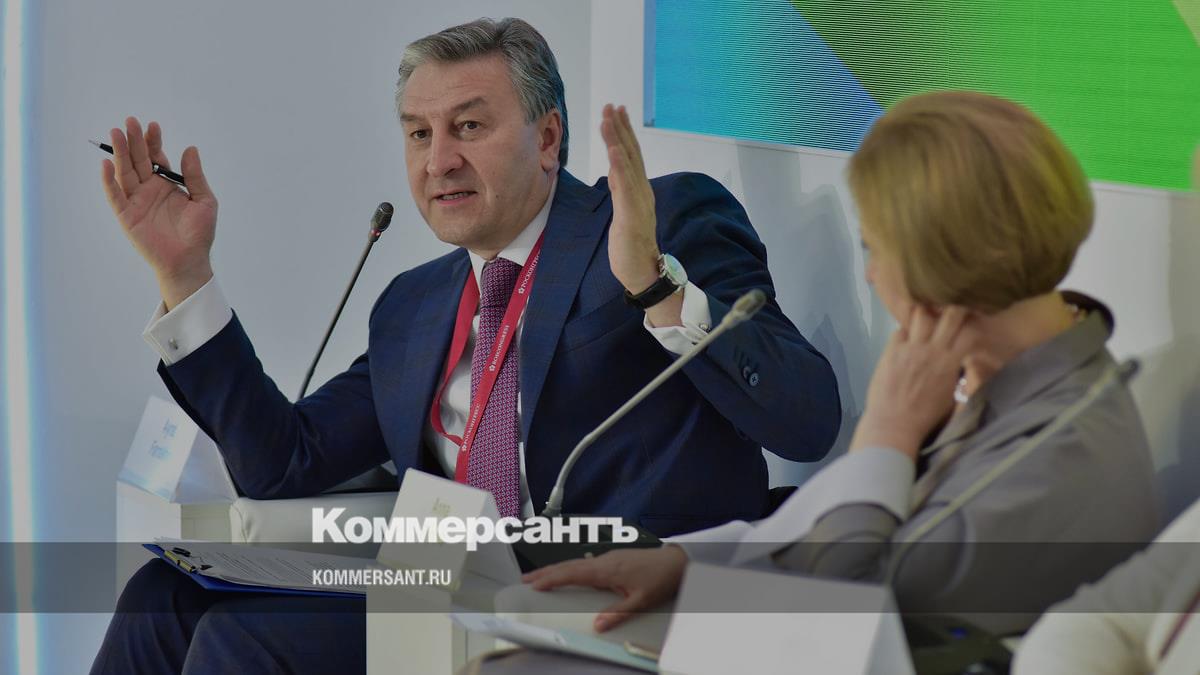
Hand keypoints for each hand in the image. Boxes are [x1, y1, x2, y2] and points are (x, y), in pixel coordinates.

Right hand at [101, 117, 217, 309]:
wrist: (189, 261)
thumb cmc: (199, 233)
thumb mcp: (204, 200)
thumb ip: (194, 176)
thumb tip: (190, 148)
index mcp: (166, 184)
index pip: (156, 157)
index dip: (153, 141)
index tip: (153, 126)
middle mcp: (149, 189)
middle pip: (137, 160)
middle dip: (133, 141)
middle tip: (130, 121)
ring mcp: (136, 201)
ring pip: (125, 172)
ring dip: (119, 153)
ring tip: (116, 133)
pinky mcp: (126, 215)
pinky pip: (115, 196)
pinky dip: (109, 181)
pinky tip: (107, 164)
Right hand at [522, 546, 687, 631]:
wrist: (675, 561)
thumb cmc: (660, 579)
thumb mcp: (641, 601)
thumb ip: (618, 613)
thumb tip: (597, 626)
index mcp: (607, 570)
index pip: (573, 573)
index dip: (552, 578)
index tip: (534, 584)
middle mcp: (604, 561)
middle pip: (569, 566)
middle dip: (546, 572)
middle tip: (525, 579)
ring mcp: (607, 558)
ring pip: (576, 563)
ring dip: (556, 570)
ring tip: (539, 577)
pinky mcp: (612, 558)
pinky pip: (585, 563)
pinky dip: (570, 568)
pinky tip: (566, 574)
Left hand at [601, 104, 681, 325]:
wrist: (644, 272)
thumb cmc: (632, 246)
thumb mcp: (623, 210)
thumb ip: (621, 190)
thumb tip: (614, 170)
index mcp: (639, 190)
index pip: (631, 156)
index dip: (623, 133)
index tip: (615, 111)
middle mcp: (642, 192)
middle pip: (631, 154)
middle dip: (621, 128)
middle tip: (612, 105)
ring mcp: (638, 203)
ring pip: (627, 165)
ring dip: (618, 140)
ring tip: (609, 119)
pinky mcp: (631, 216)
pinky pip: (625, 188)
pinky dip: (620, 168)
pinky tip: (613, 151)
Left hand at [851, 306, 976, 458]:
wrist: (894, 424)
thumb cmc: (926, 417)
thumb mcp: (950, 396)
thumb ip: (954, 375)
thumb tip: (954, 363)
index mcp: (950, 362)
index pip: (969, 332)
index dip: (971, 324)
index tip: (970, 323)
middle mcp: (932, 350)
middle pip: (948, 314)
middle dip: (953, 307)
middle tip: (950, 307)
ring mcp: (910, 348)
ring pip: (920, 314)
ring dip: (925, 313)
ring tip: (925, 317)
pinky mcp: (891, 351)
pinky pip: (899, 330)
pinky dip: (905, 331)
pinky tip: (906, 338)